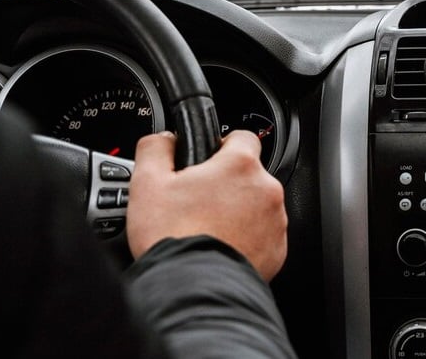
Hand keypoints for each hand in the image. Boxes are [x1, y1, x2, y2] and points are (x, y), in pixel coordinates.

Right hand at [127, 130, 288, 280]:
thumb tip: (163, 140)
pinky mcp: (277, 250)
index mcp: (240, 165)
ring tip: (207, 229)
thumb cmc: (172, 237)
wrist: (192, 288)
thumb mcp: (147, 183)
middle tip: (198, 203)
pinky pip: (263, 236)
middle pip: (248, 176)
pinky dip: (246, 239)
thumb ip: (156, 149)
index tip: (209, 160)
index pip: (242, 137)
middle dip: (226, 185)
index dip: (222, 146)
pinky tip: (221, 247)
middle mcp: (266, 190)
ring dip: (238, 212)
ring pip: (257, 207)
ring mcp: (275, 222)